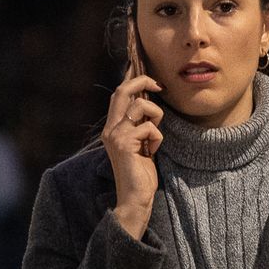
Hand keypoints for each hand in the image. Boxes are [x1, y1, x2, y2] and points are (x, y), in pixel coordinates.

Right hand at [105, 56, 163, 238]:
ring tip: (155, 136)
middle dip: (142, 81)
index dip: (130, 78)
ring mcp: (115, 135)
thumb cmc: (141, 174)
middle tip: (159, 85)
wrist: (135, 198)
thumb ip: (141, 125)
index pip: (118, 94)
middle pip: (122, 90)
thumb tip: (150, 102)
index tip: (144, 70)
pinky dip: (157, 138)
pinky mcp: (124, 143)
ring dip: (156, 116)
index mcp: (112, 127)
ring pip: (140, 106)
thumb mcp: (141, 143)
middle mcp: (110, 128)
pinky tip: (153, 151)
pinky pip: (149, 127)